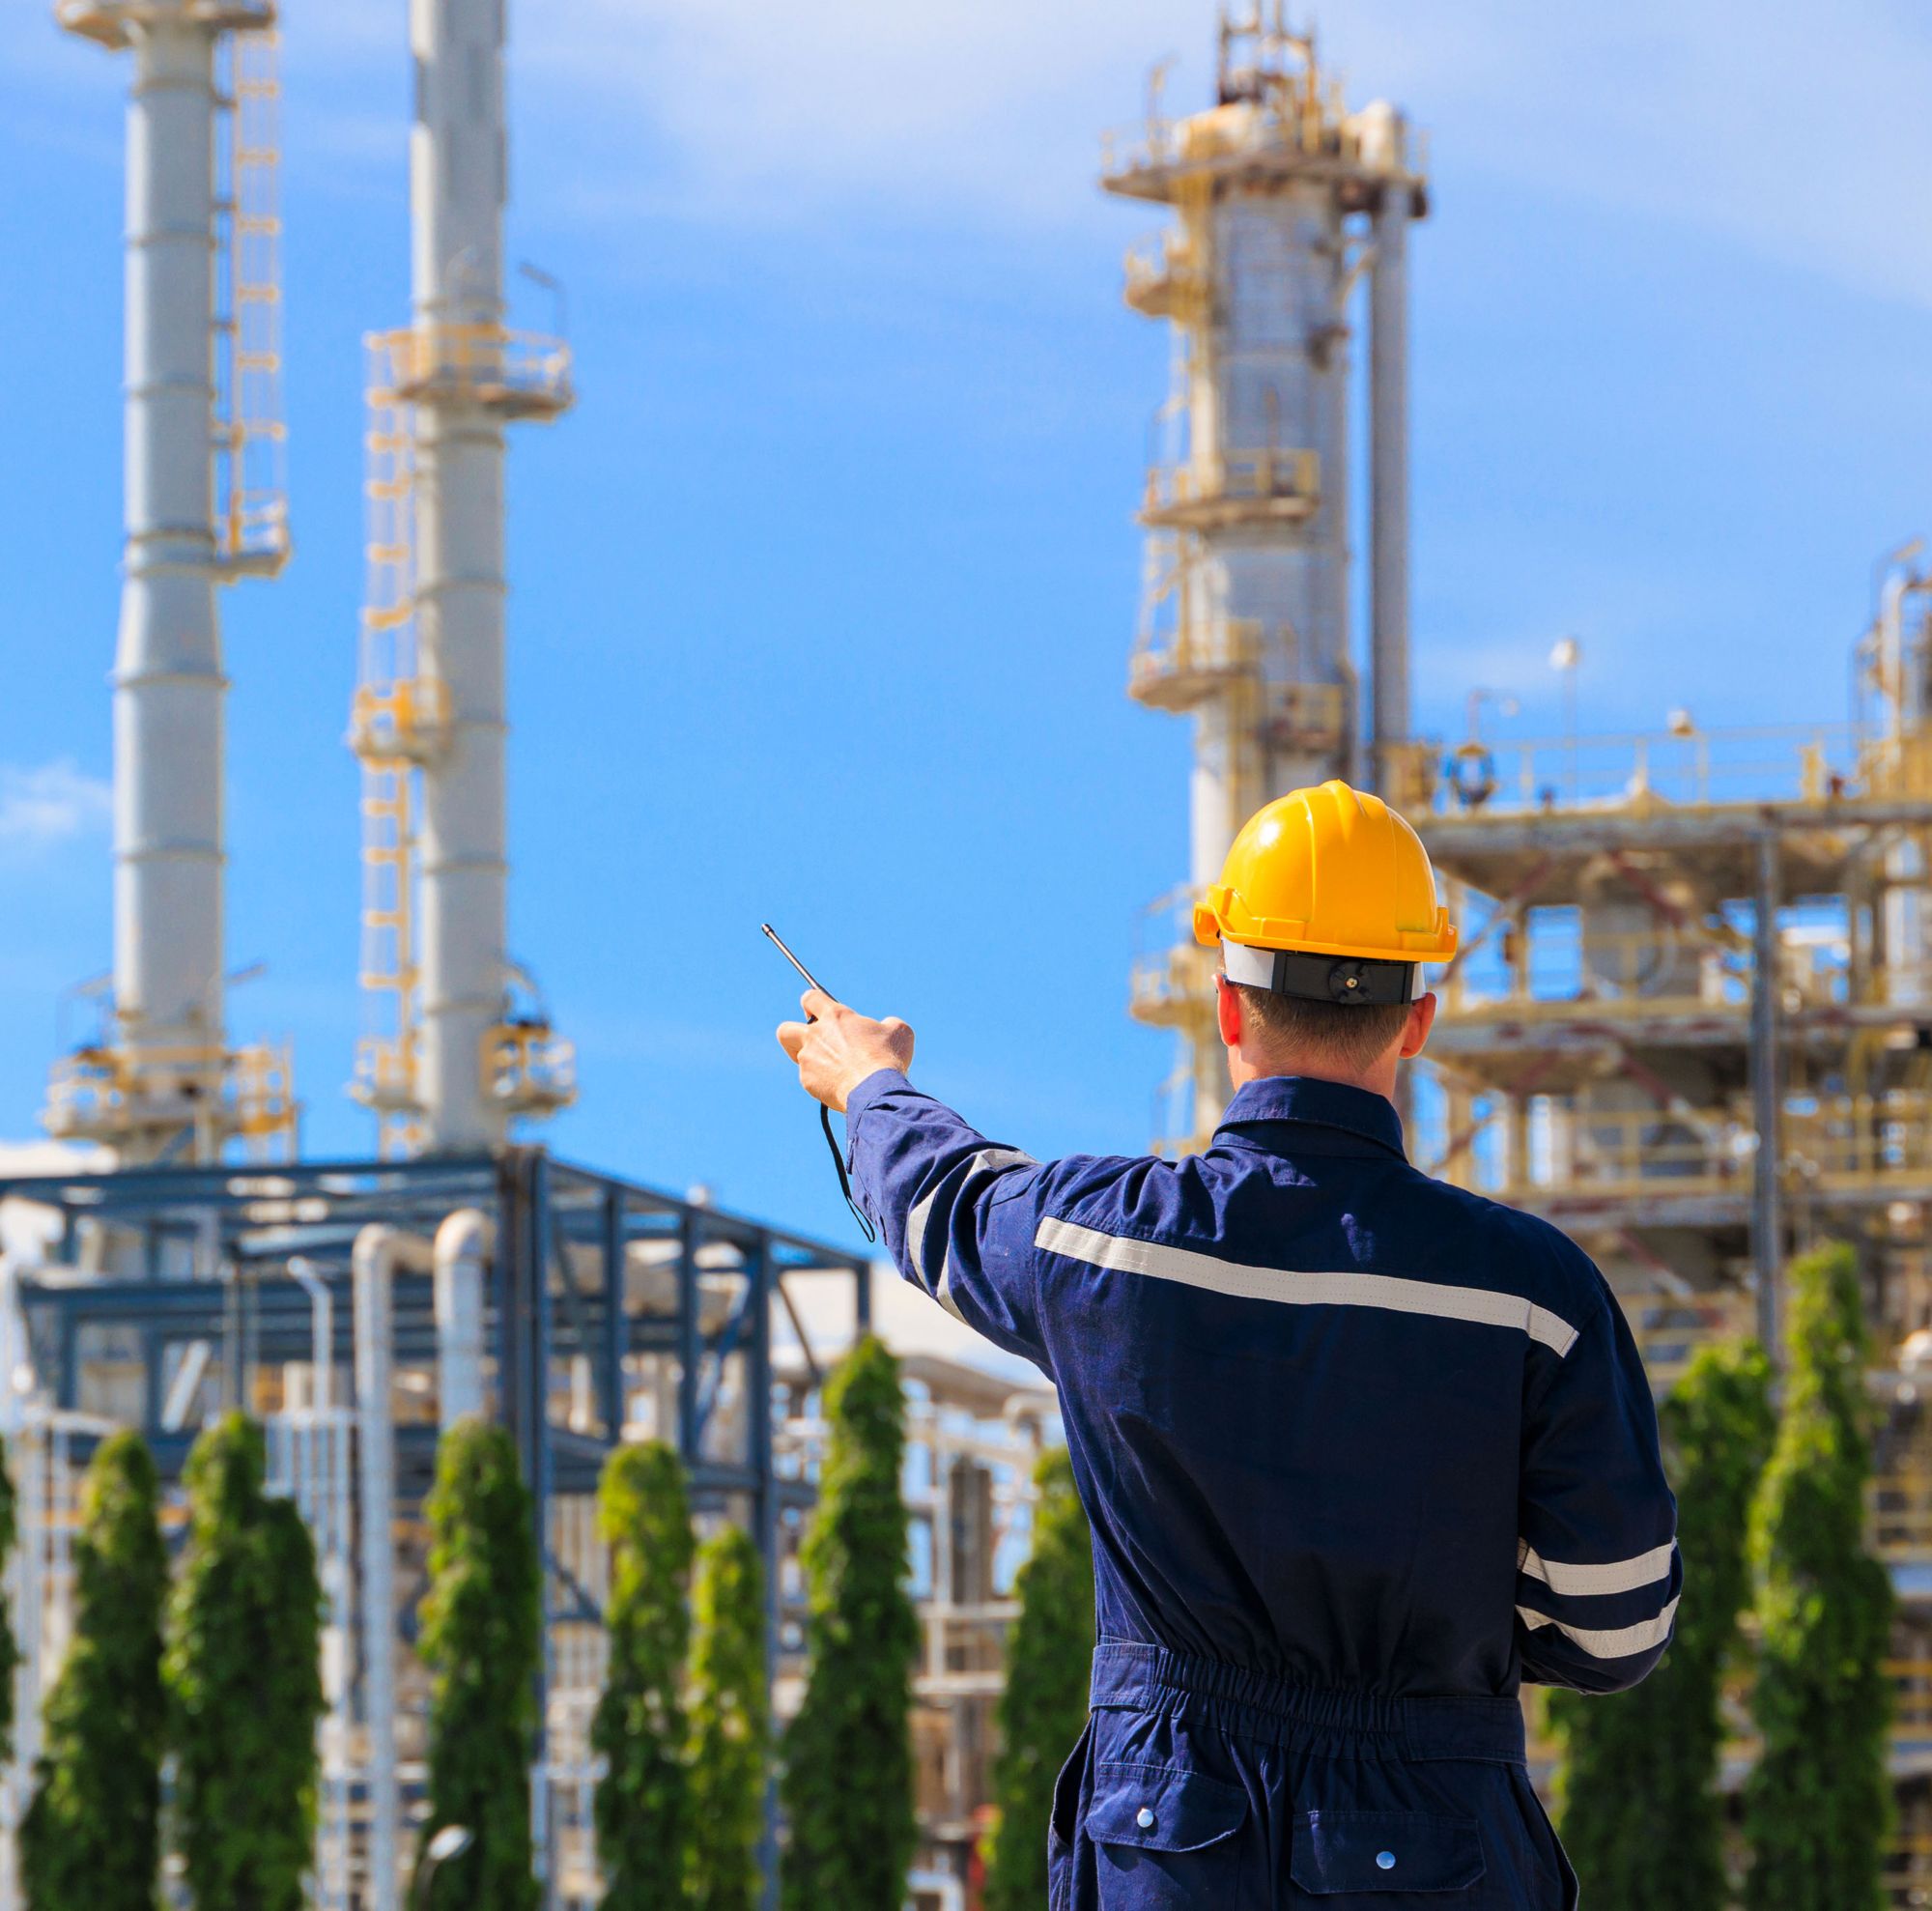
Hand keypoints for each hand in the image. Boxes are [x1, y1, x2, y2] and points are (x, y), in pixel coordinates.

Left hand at [776, 989, 914, 1112]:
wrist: (874, 1090)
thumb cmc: (887, 1057)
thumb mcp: (899, 1031)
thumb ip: (887, 1024)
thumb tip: (886, 1026)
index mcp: (835, 1017)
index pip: (811, 998)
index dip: (813, 1003)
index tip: (818, 1011)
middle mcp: (815, 1035)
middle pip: (785, 1029)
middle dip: (793, 1034)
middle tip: (811, 1042)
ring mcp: (808, 1059)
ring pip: (796, 1056)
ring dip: (810, 1060)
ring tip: (830, 1068)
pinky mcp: (807, 1081)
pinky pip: (808, 1078)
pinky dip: (820, 1081)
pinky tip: (838, 1085)